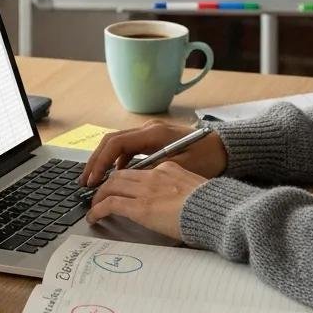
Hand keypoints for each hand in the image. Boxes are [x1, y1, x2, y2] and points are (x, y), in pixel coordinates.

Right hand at [79, 121, 226, 187]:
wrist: (227, 148)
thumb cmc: (208, 158)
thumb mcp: (180, 168)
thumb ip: (152, 172)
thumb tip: (127, 182)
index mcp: (153, 133)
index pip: (116, 144)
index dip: (101, 162)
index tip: (93, 181)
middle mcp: (148, 129)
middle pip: (112, 142)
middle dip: (96, 162)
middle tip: (84, 182)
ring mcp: (151, 133)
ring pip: (118, 145)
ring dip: (105, 161)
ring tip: (95, 181)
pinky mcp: (155, 140)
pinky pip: (129, 148)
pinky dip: (118, 161)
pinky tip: (117, 176)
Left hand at [86, 161, 207, 239]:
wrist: (215, 211)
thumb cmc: (211, 205)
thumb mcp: (196, 190)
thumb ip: (182, 191)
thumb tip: (179, 205)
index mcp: (169, 169)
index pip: (140, 170)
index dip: (126, 180)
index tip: (121, 188)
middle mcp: (154, 175)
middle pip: (121, 175)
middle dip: (107, 184)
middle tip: (100, 195)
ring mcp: (146, 190)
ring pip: (111, 185)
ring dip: (99, 196)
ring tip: (94, 207)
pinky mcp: (140, 207)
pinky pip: (110, 204)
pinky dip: (98, 210)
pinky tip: (94, 218)